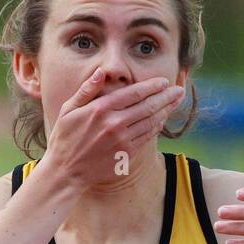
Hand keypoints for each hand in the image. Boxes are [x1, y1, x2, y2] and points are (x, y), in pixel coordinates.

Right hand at [45, 66, 185, 186]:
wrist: (65, 172)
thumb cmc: (64, 139)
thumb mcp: (68, 110)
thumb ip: (86, 90)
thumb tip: (101, 72)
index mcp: (101, 109)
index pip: (134, 93)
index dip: (152, 86)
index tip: (164, 81)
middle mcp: (114, 123)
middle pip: (148, 106)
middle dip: (166, 97)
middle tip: (179, 90)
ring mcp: (122, 140)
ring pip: (151, 122)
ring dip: (166, 111)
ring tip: (176, 103)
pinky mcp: (126, 154)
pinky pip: (146, 137)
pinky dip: (156, 127)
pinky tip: (162, 120)